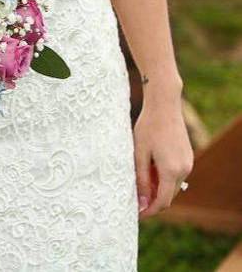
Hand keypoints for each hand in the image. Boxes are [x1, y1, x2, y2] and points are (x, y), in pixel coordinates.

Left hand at [133, 76, 193, 218]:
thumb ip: (141, 179)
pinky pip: (176, 175)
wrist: (164, 106)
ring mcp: (188, 163)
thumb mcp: (139, 154)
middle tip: (133, 200)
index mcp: (171, 171)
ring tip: (138, 183)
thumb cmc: (147, 128)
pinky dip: (163, 179)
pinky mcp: (187, 157)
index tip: (136, 214)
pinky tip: (148, 171)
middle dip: (152, 201)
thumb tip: (141, 201)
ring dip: (157, 189)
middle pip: (168, 196)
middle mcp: (184, 170)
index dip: (150, 210)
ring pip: (172, 186)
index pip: (162, 201)